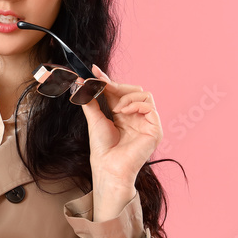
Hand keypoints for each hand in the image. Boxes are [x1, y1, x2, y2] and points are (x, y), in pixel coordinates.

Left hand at [79, 65, 162, 187]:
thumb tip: (82, 82)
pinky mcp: (154, 130)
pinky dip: (135, 104)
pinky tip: (123, 112)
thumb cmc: (102, 148)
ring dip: (127, 96)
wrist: (108, 167)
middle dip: (118, 85)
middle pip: (134, 90)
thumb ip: (91, 100)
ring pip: (144, 94)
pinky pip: (150, 107)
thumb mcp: (95, 118)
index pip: (119, 92)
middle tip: (103, 85)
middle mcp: (137, 117)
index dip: (108, 80)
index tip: (94, 71)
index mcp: (124, 115)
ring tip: (115, 108)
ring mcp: (147, 123)